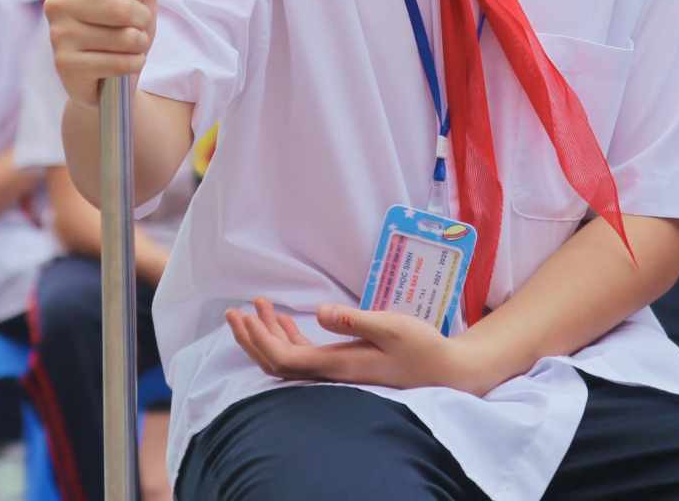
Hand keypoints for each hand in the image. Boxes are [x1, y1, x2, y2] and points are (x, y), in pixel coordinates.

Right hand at [44, 0, 157, 107]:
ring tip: (134, 43)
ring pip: (123, 37)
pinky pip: (118, 63)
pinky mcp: (65, 65)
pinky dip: (133, 63)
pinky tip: (127, 61)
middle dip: (143, 19)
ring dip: (140, 42)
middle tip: (141, 25)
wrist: (109, 72)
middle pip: (119, 7)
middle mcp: (56, 2)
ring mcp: (58, 35)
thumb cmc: (124, 22)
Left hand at [225, 298, 498, 395]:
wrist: (445, 369)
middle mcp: (331, 372)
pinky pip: (305, 354)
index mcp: (337, 365)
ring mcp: (336, 369)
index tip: (244, 315)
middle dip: (252, 340)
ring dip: (268, 335)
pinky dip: (288, 336)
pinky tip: (282, 319)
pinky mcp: (345, 362)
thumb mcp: (390, 326)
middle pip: (277, 364)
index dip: (259, 340)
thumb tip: (320, 313)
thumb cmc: (421, 347)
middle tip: (234, 312)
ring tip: (255, 306)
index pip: (285, 360)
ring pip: (289, 359)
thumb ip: (355, 321)